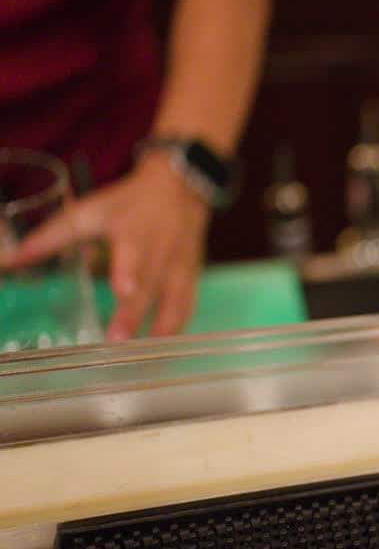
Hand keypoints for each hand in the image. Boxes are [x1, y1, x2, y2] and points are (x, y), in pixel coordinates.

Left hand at [1, 154, 209, 340]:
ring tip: (141, 359)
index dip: (129, 271)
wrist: (180, 190)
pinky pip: (185, 308)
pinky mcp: (191, 278)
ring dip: (158, 330)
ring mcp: (180, 267)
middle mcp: (161, 251)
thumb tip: (10, 259)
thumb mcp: (90, 211)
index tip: (124, 290)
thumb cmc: (130, 203)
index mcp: (135, 231)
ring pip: (173, 302)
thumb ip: (52, 236)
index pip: (133, 252)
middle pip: (150, 286)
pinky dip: (174, 329)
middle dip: (135, 314)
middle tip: (117, 340)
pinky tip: (162, 349)